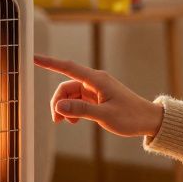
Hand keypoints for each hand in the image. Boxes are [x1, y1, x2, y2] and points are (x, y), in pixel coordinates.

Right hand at [34, 54, 164, 136]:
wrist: (148, 120)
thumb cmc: (130, 117)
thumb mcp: (104, 116)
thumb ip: (80, 110)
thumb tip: (58, 107)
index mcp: (97, 80)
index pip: (68, 67)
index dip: (49, 63)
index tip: (33, 58)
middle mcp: (95, 81)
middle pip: (66, 86)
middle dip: (58, 102)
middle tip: (57, 121)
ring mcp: (96, 89)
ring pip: (70, 95)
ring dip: (65, 108)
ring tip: (68, 123)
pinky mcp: (97, 97)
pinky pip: (78, 100)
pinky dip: (73, 110)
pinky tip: (75, 121)